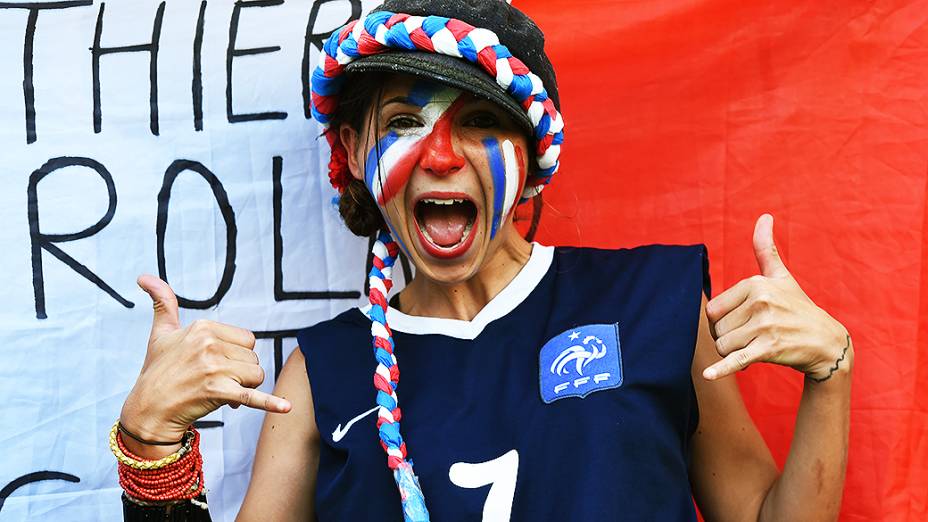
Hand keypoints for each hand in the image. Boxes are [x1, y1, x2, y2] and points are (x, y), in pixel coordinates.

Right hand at [119, 275, 290, 455]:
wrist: (148, 410)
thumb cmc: (157, 371)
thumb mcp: (161, 333)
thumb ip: (163, 302)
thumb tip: (144, 276)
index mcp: (203, 327)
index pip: (247, 339)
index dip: (236, 356)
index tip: (214, 366)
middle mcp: (210, 343)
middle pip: (253, 357)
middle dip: (241, 372)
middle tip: (216, 382)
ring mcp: (214, 368)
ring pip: (256, 375)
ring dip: (244, 388)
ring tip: (220, 393)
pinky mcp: (218, 392)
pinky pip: (252, 396)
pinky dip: (270, 403)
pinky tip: (287, 407)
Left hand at [703, 214, 851, 380]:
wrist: (827, 342)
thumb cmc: (797, 307)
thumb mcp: (781, 276)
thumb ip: (766, 248)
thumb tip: (764, 216)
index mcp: (756, 283)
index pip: (712, 310)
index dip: (723, 321)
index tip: (744, 322)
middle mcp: (760, 302)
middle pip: (716, 330)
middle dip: (729, 338)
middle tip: (753, 337)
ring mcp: (766, 326)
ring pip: (723, 346)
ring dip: (734, 354)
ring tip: (756, 347)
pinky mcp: (770, 349)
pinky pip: (736, 360)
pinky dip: (721, 369)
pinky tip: (708, 376)